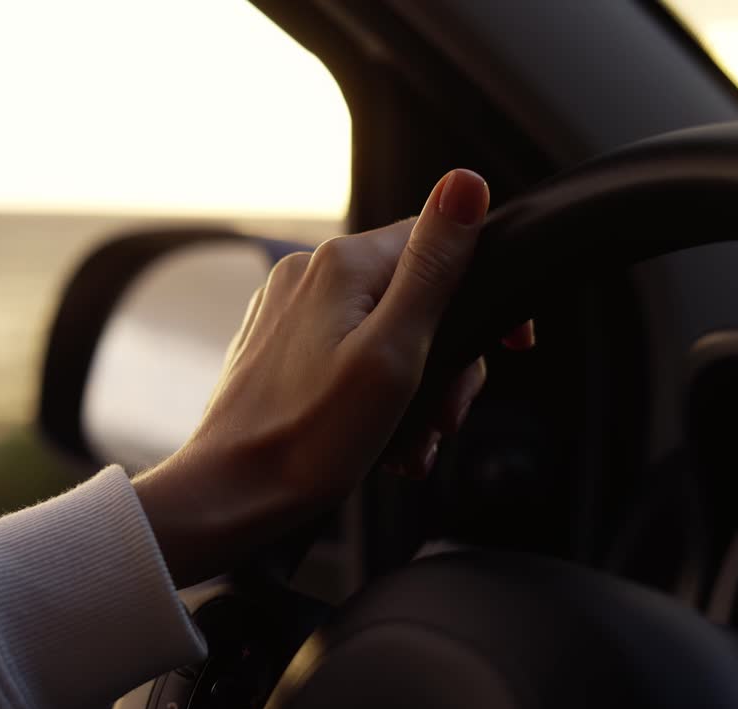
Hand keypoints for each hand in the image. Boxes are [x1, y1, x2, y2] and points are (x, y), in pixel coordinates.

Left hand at [135, 169, 490, 585]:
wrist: (229, 496)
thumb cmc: (310, 439)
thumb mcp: (394, 353)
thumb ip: (434, 267)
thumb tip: (466, 182)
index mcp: (342, 264)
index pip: (440, 243)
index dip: (481, 295)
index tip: (508, 346)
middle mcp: (309, 274)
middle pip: (415, 295)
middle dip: (445, 361)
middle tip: (443, 419)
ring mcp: (289, 311)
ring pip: (385, 331)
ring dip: (414, 389)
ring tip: (412, 442)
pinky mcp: (279, 347)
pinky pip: (349, 355)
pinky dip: (375, 396)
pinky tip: (382, 441)